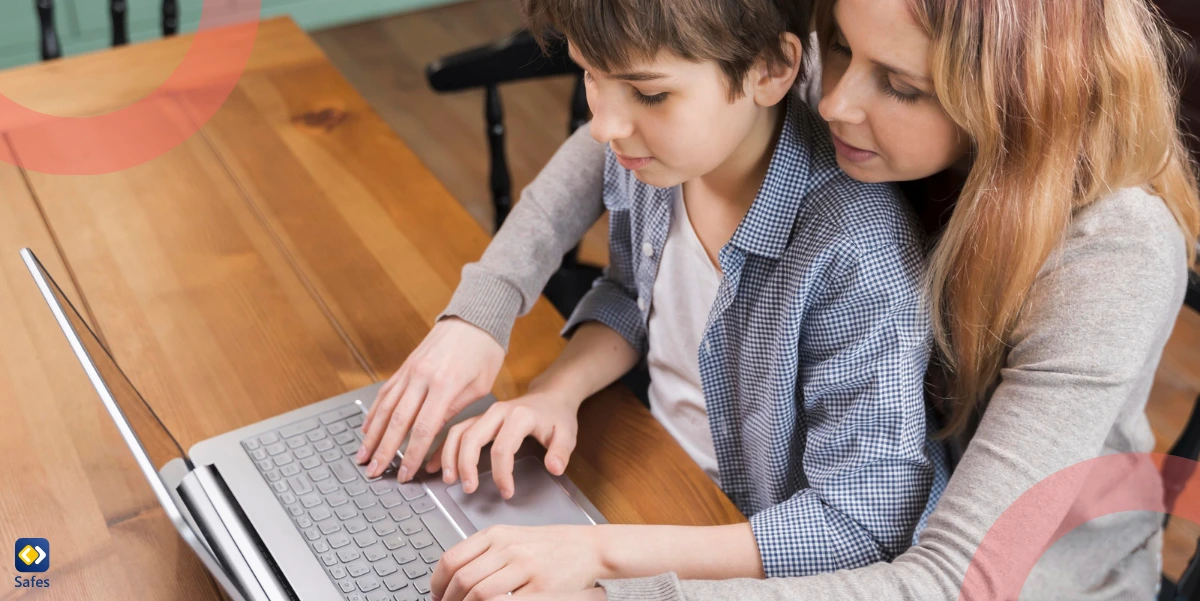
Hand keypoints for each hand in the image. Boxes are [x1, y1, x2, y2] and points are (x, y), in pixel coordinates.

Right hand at [358, 317, 504, 481]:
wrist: (475, 316)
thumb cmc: (484, 351)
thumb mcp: (479, 386)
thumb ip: (454, 410)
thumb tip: (431, 435)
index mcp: (445, 384)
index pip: (422, 429)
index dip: (411, 455)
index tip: (406, 474)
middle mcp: (422, 376)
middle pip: (397, 421)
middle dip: (384, 450)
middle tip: (374, 472)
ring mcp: (410, 369)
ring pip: (385, 407)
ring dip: (371, 435)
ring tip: (363, 456)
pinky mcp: (406, 365)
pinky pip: (386, 392)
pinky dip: (374, 411)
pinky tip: (367, 427)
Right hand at [428, 387, 579, 498]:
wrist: (551, 396)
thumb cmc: (557, 417)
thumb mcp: (567, 433)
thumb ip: (561, 452)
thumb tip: (554, 468)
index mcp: (519, 416)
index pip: (503, 448)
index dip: (501, 473)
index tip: (506, 492)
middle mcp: (498, 412)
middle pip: (473, 437)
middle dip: (466, 465)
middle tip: (468, 489)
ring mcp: (486, 414)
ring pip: (459, 432)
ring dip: (450, 456)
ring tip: (449, 480)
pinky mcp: (478, 418)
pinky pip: (455, 430)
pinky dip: (443, 448)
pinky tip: (434, 465)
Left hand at [431, 525, 607, 600]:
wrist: (589, 547)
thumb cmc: (550, 545)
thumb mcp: (512, 538)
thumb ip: (484, 552)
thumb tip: (453, 576)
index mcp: (497, 535)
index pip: (452, 559)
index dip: (437, 583)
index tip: (435, 594)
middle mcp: (508, 548)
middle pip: (463, 580)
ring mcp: (525, 567)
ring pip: (479, 594)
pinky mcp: (541, 587)